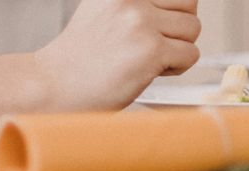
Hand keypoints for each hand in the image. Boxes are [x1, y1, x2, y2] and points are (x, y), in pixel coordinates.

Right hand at [35, 0, 201, 110]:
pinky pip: (190, 54)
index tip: (161, 25)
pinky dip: (177, 67)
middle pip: (189, 2)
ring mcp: (141, 22)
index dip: (173, 9)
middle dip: (181, 25)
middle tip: (160, 42)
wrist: (55, 83)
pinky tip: (151, 71)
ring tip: (152, 59)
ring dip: (180, 47)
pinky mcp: (151, 50)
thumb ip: (134, 4)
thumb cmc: (80, 57)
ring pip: (193, 28)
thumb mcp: (103, 10)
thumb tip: (177, 6)